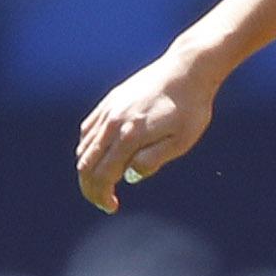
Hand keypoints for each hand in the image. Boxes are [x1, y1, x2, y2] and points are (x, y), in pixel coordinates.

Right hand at [75, 53, 220, 212]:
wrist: (188, 69)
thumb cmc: (191, 108)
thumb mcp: (181, 141)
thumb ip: (153, 160)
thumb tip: (130, 176)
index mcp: (129, 136)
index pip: (103, 175)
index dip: (102, 195)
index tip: (112, 206)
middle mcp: (112, 123)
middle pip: (86, 164)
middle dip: (90, 188)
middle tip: (104, 201)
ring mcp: (109, 110)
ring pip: (84, 147)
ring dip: (87, 169)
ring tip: (103, 182)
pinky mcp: (110, 101)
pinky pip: (88, 129)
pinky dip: (87, 148)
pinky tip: (98, 156)